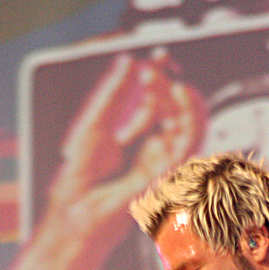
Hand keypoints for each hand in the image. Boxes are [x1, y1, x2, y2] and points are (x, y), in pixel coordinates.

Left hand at [47, 50, 205, 214]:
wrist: (77, 211)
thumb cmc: (80, 177)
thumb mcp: (94, 124)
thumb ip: (114, 94)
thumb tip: (127, 63)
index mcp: (135, 137)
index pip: (155, 102)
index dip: (158, 79)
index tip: (155, 58)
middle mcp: (152, 148)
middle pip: (173, 111)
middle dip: (168, 87)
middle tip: (155, 69)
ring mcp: (162, 160)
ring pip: (188, 126)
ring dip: (186, 101)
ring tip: (174, 81)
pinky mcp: (168, 171)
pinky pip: (188, 142)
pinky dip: (190, 118)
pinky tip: (182, 98)